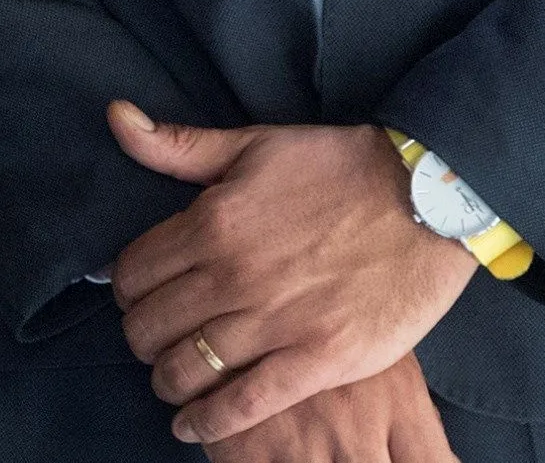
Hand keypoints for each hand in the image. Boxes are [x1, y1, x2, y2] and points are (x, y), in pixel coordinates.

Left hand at [108, 106, 479, 445]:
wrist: (428, 200)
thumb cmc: (340, 167)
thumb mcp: (253, 144)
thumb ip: (178, 145)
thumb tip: (116, 117)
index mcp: (211, 223)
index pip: (132, 273)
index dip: (126, 290)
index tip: (137, 298)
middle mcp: (233, 276)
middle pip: (151, 325)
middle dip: (141, 337)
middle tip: (153, 341)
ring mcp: (276, 322)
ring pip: (187, 368)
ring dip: (167, 381)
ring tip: (171, 381)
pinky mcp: (320, 359)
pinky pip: (245, 403)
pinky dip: (209, 422)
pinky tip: (191, 427)